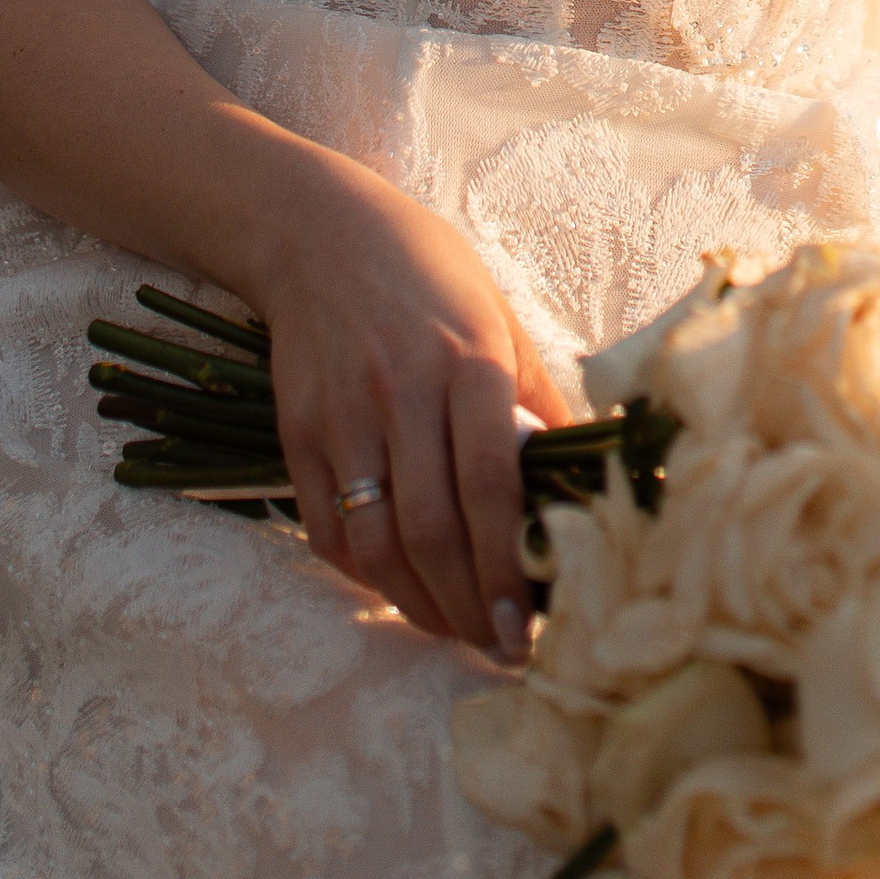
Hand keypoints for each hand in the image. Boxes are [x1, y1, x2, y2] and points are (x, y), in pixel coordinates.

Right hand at [247, 151, 570, 659]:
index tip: (532, 623)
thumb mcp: (498, 311)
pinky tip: (400, 589)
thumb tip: (581, 469)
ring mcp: (343, 417)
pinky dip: (364, 575)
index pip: (491, 486)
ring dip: (418, 605)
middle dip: (469, 606)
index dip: (510, 566)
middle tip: (499, 647)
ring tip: (455, 631)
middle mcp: (402, 392)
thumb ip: (536, 393)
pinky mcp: (298, 433)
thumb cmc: (427, 270)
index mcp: (466, 361)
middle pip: (432, 531)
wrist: (318, 232)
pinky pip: (327, 529)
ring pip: (376, 543)